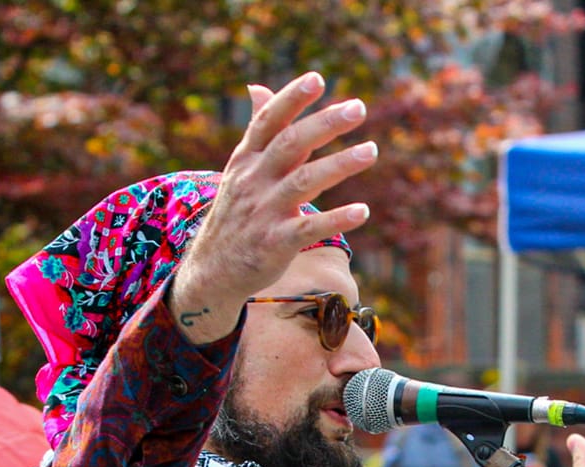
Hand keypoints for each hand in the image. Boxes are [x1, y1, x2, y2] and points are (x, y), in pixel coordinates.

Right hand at [170, 72, 375, 343]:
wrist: (213, 269)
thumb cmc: (236, 213)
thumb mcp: (241, 169)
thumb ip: (258, 129)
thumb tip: (258, 87)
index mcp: (246, 159)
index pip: (268, 121)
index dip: (291, 98)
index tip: (317, 78)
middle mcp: (253, 181)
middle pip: (290, 144)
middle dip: (324, 124)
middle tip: (358, 108)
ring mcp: (263, 212)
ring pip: (304, 182)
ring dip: (339, 164)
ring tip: (372, 150)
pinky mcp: (275, 243)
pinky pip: (309, 228)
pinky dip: (336, 219)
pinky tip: (363, 211)